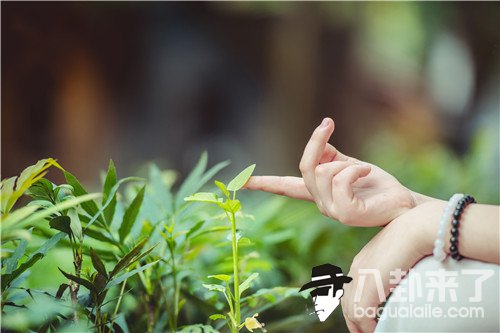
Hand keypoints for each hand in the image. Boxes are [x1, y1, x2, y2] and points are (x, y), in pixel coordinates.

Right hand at [246, 118, 421, 225]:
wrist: (404, 203)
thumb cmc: (378, 186)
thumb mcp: (350, 165)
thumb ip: (331, 157)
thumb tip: (320, 144)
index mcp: (318, 192)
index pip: (285, 186)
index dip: (263, 182)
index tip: (240, 182)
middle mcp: (320, 203)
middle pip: (306, 166)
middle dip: (317, 141)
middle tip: (328, 123)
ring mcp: (331, 211)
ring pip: (324, 172)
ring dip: (346, 163)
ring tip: (363, 170)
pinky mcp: (346, 214)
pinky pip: (341, 179)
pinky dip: (355, 169)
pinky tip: (366, 173)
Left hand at [341, 205, 433, 331]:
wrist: (419, 229)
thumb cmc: (419, 240)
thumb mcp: (401, 259)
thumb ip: (393, 273)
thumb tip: (399, 286)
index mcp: (362, 262)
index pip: (350, 290)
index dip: (357, 309)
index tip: (368, 321)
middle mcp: (357, 269)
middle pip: (347, 303)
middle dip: (355, 322)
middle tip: (368, 332)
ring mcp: (361, 276)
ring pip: (351, 312)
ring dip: (363, 327)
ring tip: (376, 332)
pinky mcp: (369, 285)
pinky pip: (361, 315)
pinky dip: (369, 327)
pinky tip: (381, 330)